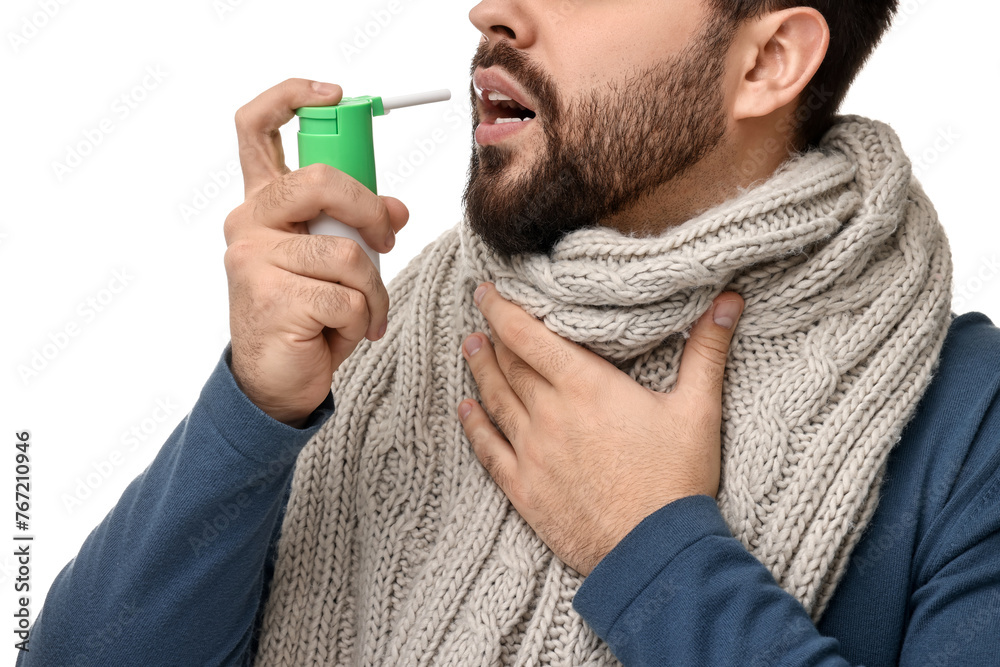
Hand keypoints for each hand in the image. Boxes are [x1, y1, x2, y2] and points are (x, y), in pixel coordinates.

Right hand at [224, 78, 408, 426]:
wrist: (276, 381)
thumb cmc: (306, 315)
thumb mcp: (335, 261)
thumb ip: (356, 227)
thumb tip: (397, 209)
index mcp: (263, 203)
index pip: (257, 127)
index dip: (292, 96)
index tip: (333, 93)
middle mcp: (249, 222)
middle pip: (319, 180)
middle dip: (369, 210)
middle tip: (386, 240)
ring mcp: (254, 259)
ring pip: (347, 252)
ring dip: (373, 289)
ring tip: (362, 314)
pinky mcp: (271, 297)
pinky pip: (348, 295)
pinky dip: (363, 318)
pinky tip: (344, 333)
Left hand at [458, 283, 743, 575]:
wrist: (654, 552)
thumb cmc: (677, 480)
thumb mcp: (698, 409)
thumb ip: (707, 350)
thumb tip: (730, 300)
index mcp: (586, 387)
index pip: (530, 336)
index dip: (503, 309)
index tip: (487, 290)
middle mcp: (550, 414)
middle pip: (510, 364)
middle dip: (493, 336)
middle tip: (480, 314)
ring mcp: (532, 452)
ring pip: (495, 400)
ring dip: (480, 370)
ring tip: (468, 347)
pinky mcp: (524, 489)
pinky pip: (489, 450)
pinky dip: (474, 426)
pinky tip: (465, 409)